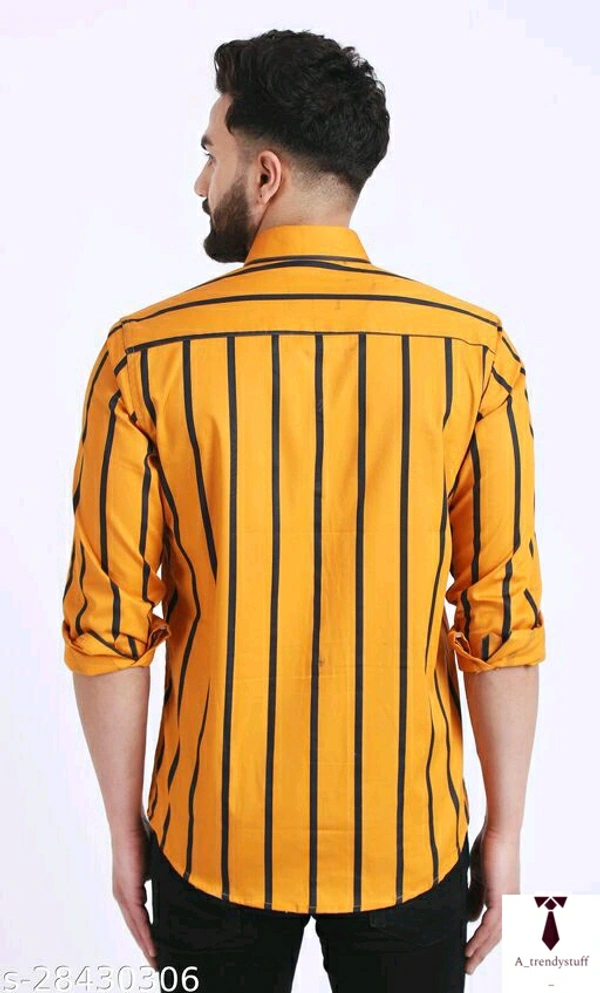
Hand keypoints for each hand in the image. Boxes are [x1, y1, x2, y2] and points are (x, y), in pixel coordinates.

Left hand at [111, 817, 156, 969]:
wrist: (128, 823)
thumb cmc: (142, 834)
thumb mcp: (155, 859)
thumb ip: (161, 872)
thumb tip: (178, 876)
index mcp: (128, 887)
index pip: (138, 916)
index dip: (147, 933)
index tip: (157, 948)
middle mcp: (122, 894)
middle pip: (135, 927)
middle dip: (146, 946)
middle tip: (157, 964)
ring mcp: (123, 894)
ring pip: (136, 927)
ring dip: (146, 945)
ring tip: (156, 961)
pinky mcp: (127, 891)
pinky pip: (138, 919)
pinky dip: (145, 935)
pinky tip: (152, 946)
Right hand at [464, 824, 519, 974]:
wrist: (498, 830)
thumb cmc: (489, 847)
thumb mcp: (479, 877)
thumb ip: (476, 896)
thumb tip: (471, 918)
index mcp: (506, 898)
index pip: (496, 927)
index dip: (484, 942)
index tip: (471, 953)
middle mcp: (511, 902)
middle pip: (497, 935)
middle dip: (482, 952)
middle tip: (468, 966)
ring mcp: (508, 900)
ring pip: (495, 934)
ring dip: (480, 949)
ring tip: (467, 961)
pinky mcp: (502, 896)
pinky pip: (491, 924)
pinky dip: (480, 937)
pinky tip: (470, 946)